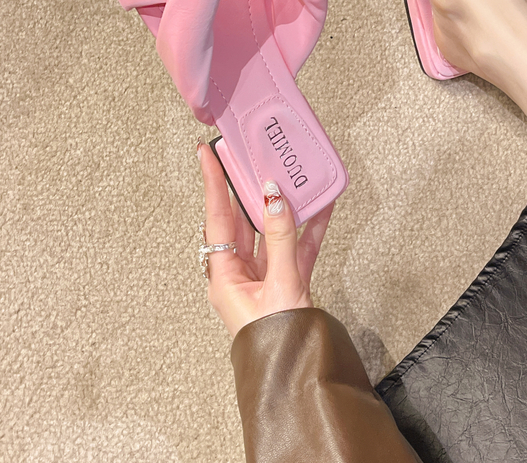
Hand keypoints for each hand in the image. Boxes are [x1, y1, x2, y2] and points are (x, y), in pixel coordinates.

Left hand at [198, 140, 333, 336]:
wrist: (298, 372)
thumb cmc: (276, 339)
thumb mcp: (279, 285)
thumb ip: (280, 238)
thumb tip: (274, 197)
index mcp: (224, 276)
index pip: (216, 217)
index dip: (212, 182)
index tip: (206, 153)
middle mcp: (239, 273)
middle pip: (240, 220)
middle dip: (246, 188)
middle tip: (247, 157)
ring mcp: (264, 276)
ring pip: (270, 231)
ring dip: (282, 205)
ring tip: (288, 175)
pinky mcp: (287, 281)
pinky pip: (295, 247)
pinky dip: (307, 228)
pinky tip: (319, 209)